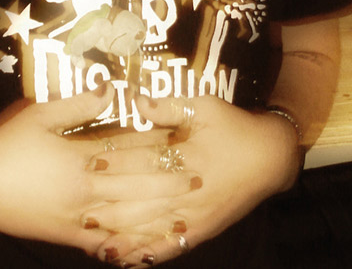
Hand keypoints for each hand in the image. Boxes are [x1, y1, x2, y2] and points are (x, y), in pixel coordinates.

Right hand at [0, 86, 198, 254]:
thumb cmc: (2, 144)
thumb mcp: (37, 115)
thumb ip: (77, 106)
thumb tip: (110, 89)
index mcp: (79, 162)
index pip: (127, 152)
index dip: (157, 146)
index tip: (183, 140)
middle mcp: (84, 195)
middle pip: (135, 188)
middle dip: (168, 183)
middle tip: (197, 178)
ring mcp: (75, 221)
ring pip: (125, 221)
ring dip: (155, 216)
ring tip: (182, 213)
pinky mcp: (64, 236)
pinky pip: (103, 243)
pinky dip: (126, 244)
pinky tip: (142, 245)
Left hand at [86, 95, 299, 265]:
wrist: (272, 158)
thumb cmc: (234, 127)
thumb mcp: (204, 108)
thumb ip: (169, 107)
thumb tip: (137, 100)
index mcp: (188, 158)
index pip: (146, 160)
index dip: (116, 161)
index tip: (89, 161)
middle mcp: (189, 192)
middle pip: (143, 200)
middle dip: (110, 205)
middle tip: (79, 207)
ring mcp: (195, 216)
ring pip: (152, 229)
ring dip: (123, 234)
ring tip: (92, 239)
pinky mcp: (201, 232)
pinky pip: (171, 247)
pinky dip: (148, 254)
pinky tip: (127, 260)